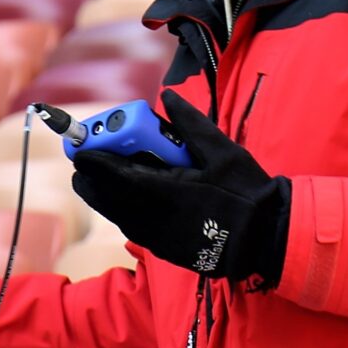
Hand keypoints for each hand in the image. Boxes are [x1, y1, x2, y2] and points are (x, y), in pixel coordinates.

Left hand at [70, 90, 290, 283]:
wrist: (266, 238)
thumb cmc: (246, 192)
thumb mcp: (222, 150)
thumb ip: (190, 123)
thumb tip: (167, 97)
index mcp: (169, 191)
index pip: (119, 175)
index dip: (96, 161)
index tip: (81, 149)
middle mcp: (156, 218)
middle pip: (108, 199)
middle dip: (91, 178)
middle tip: (83, 162)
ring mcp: (159, 238)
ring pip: (117, 215)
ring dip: (103, 196)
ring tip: (95, 178)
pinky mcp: (164, 250)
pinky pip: (132, 228)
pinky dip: (121, 211)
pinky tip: (124, 199)